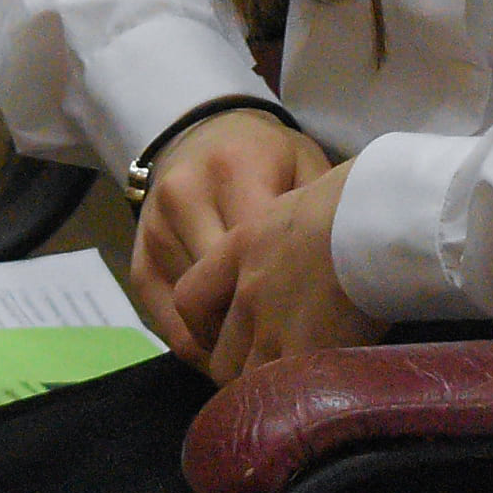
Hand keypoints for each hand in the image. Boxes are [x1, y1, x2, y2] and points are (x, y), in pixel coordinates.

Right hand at [127, 108, 332, 364]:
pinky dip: (203, 348)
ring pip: (194, 316)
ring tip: (274, 359)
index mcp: (233, 170)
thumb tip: (355, 266)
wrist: (203, 133)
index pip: (261, 252)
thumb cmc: (268, 155)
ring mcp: (154, 233)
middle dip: (264, 326)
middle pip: (225, 289)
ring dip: (234, 345)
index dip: (296, 297)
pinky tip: (237, 353)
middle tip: (304, 353)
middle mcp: (183, 199)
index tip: (328, 324)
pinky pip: (167, 327)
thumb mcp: (304, 163)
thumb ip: (317, 210)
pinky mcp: (138, 263)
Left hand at [195, 161, 386, 381]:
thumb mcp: (308, 199)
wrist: (382, 211)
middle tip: (280, 370)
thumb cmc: (364, 196)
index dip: (206, 328)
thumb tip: (313, 252)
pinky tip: (329, 396)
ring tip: (306, 390)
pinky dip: (302, 404)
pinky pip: (288, 398)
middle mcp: (249, 290)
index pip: (191, 299)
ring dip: (272, 393)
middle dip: (244, 371)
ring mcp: (272, 326)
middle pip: (220, 357)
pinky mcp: (305, 354)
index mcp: (244, 246)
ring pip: (248, 385)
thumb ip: (293, 235)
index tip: (234, 335)